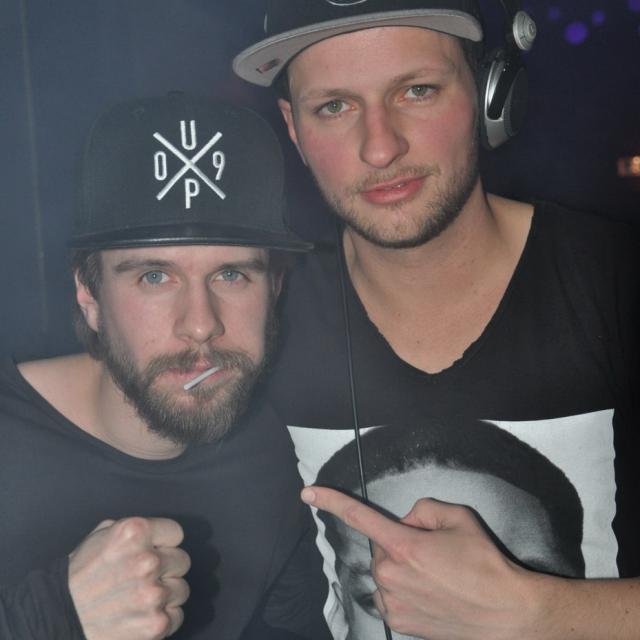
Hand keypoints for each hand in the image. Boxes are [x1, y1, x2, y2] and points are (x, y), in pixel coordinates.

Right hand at [68, 517, 190, 639]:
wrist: (58, 617)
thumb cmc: (80, 575)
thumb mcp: (102, 535)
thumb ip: (135, 530)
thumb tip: (158, 534)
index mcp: (135, 532)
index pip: (175, 533)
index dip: (163, 543)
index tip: (152, 552)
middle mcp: (147, 560)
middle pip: (182, 560)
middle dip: (166, 568)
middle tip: (142, 578)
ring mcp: (153, 594)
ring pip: (181, 589)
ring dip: (165, 594)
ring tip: (139, 598)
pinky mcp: (156, 623)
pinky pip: (177, 616)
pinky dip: (162, 618)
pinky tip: (141, 615)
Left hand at [302, 487, 541, 639]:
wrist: (506, 613)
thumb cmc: (485, 564)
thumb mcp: (458, 517)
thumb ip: (424, 509)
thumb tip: (406, 521)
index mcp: (404, 546)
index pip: (359, 517)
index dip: (331, 501)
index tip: (307, 493)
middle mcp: (391, 576)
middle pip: (381, 547)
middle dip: (399, 543)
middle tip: (432, 552)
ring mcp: (393, 603)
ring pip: (384, 573)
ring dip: (400, 569)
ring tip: (435, 577)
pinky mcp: (399, 623)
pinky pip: (389, 595)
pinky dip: (402, 589)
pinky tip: (430, 592)